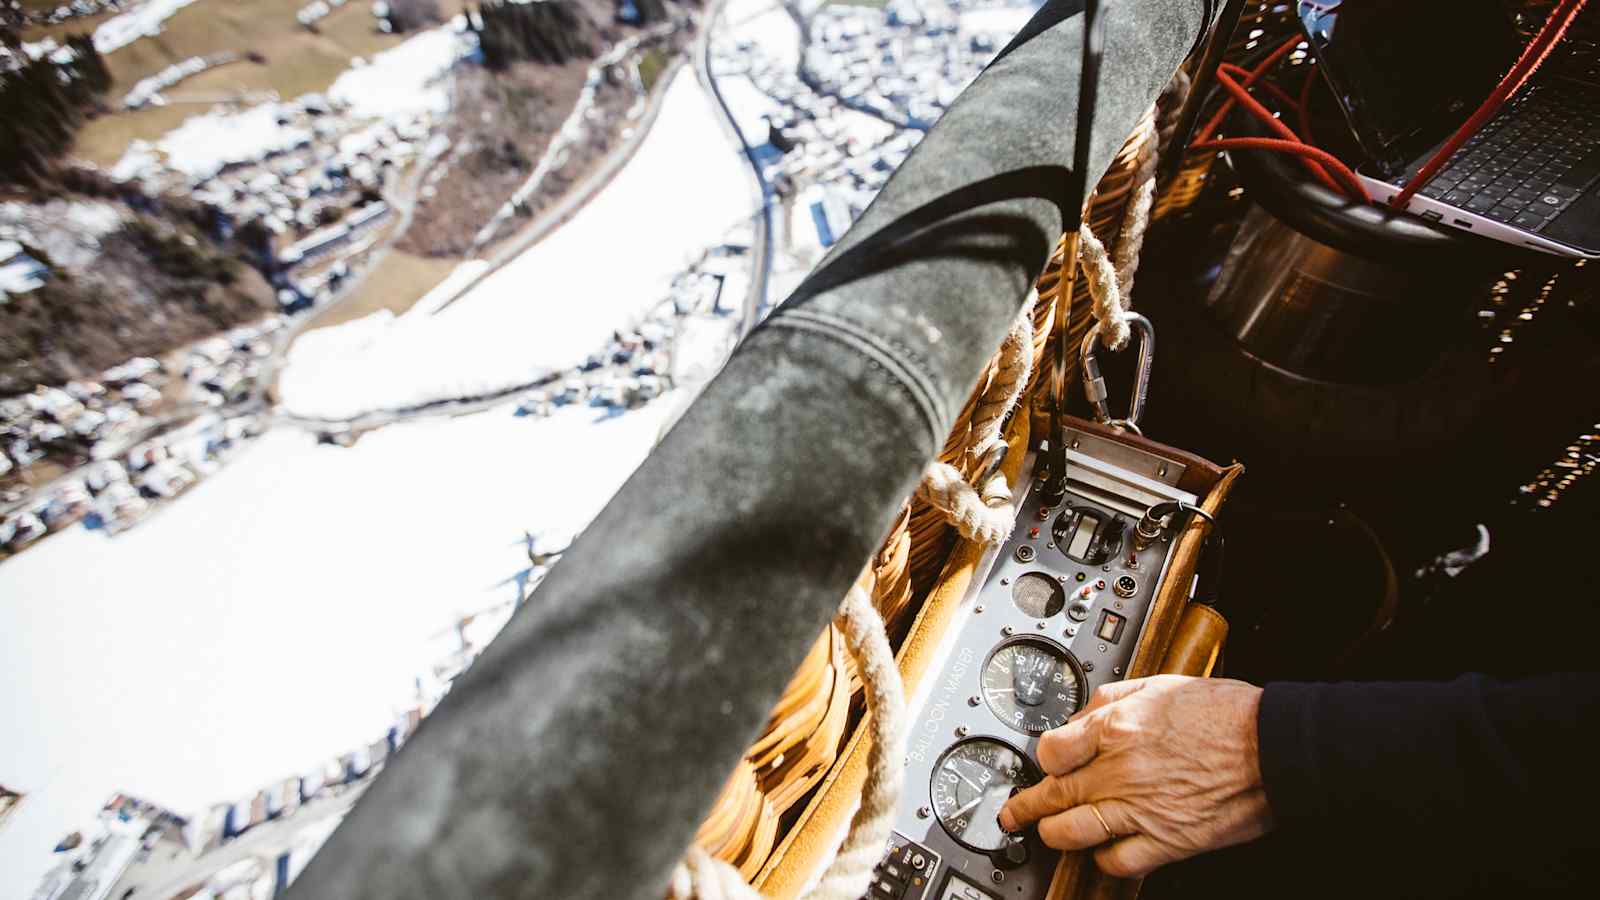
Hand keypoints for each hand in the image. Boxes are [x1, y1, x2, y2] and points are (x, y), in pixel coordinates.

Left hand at [997, 675, 1270, 877]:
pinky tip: (1103, 851)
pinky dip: (1104, 859)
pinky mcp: (1167, 840)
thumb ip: (1112, 697)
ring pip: (1071, 831)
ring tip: (1047, 834)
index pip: (1050, 750)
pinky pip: (1117, 860)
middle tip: (1014, 813)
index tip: (1042, 764)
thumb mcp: (1160, 683)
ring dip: (1053, 834)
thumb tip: (1080, 715)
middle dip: (1025, 806)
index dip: (1042, 759)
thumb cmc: (1226, 713)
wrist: (1275, 746)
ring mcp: (1140, 808)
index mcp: (1116, 726)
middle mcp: (1120, 769)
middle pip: (1052, 794)